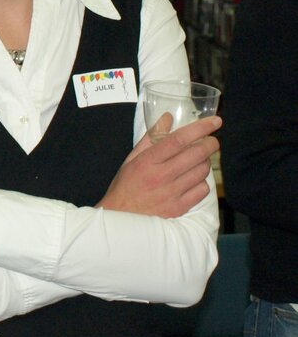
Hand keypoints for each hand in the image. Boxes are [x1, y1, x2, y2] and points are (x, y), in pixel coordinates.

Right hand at [97, 115, 220, 217]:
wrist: (122, 217)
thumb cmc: (126, 185)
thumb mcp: (132, 158)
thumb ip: (151, 137)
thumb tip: (167, 118)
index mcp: (148, 161)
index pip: (179, 139)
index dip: (199, 128)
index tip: (214, 121)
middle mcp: (161, 176)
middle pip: (196, 154)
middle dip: (210, 144)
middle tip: (212, 141)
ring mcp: (172, 193)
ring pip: (202, 172)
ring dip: (205, 163)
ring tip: (197, 162)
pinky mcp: (179, 208)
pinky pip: (203, 190)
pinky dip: (202, 183)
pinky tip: (193, 180)